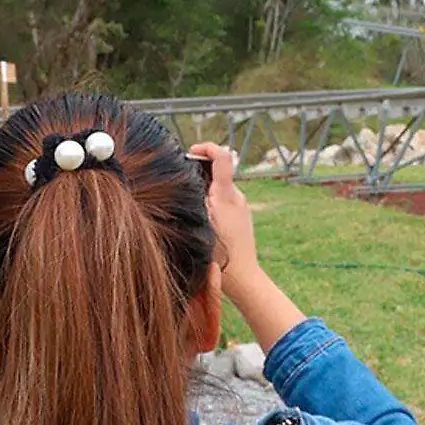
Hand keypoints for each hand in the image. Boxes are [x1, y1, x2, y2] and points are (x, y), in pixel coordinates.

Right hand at [189, 144, 305, 351]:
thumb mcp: (202, 222)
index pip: (223, 156)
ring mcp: (242, 208)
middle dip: (200, 173)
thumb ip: (197, 197)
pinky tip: (200, 219)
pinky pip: (224, 204)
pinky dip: (211, 205)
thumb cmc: (220, 254)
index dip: (207, 147)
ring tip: (188, 205)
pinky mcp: (242, 219)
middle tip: (181, 182)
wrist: (242, 278)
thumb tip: (189, 177)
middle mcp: (237, 197)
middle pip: (219, 172)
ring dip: (204, 191)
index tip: (192, 151)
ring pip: (219, 190)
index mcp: (226, 194)